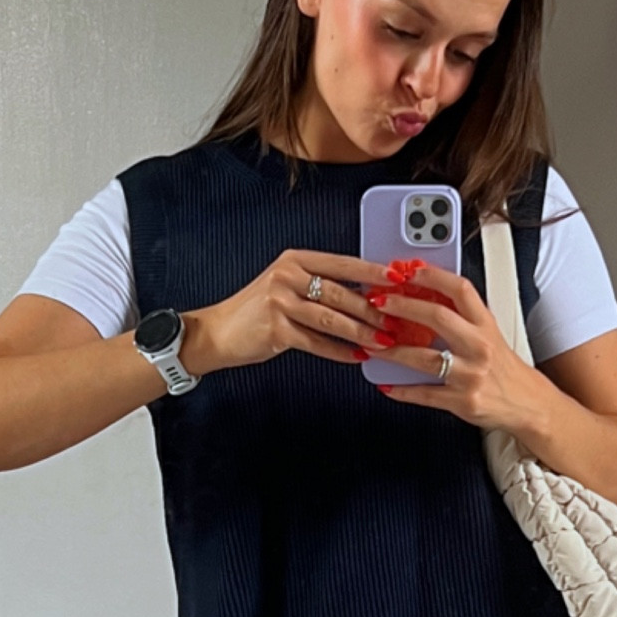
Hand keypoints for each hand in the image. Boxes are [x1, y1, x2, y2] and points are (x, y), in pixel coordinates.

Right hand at [179, 249, 397, 375]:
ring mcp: (280, 302)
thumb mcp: (287, 286)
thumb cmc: (257, 312)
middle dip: (372, 309)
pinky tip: (356, 357)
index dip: (373, 271)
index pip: (343, 262)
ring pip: (331, 318)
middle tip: (397, 321)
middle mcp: (287, 275)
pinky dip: (339, 352)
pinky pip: (316, 342)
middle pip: (340, 292)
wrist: (218, 333)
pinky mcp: (276, 330)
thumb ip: (320, 285)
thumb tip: (365, 295)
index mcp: (295, 260)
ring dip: (361, 332)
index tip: (399, 279)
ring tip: (382, 341)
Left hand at [365, 260, 551, 436]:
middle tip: (379, 302)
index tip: (409, 270)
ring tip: (372, 345)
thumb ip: (463, 318)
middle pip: (437, 318)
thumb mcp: (491, 335)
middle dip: (403, 307)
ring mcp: (470, 375)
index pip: (460, 289)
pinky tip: (386, 385)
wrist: (527, 403)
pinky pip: (424, 394)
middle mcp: (479, 347)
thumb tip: (426, 298)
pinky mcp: (461, 401)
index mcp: (486, 325)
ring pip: (423, 358)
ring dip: (392, 351)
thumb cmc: (504, 368)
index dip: (432, 276)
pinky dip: (401, 391)